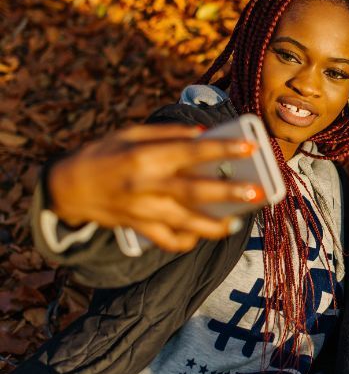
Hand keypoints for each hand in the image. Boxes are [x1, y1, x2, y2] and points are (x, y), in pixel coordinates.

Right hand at [48, 124, 266, 251]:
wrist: (68, 187)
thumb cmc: (104, 154)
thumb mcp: (131, 133)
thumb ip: (168, 133)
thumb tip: (204, 133)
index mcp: (145, 156)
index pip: (190, 151)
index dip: (222, 148)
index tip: (249, 146)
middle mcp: (145, 184)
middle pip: (193, 191)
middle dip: (227, 193)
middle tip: (255, 192)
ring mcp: (142, 210)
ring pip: (184, 223)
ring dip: (214, 226)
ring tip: (236, 223)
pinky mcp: (138, 227)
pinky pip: (168, 240)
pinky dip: (187, 241)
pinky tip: (201, 235)